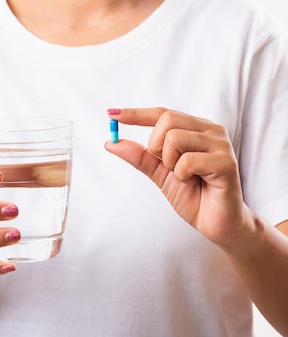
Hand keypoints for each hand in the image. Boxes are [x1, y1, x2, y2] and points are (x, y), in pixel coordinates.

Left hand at [105, 108, 251, 245]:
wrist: (215, 222)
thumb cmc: (192, 195)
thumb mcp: (159, 173)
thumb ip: (139, 156)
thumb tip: (110, 142)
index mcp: (195, 128)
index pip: (162, 113)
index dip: (135, 114)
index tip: (111, 114)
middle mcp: (210, 130)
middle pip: (167, 120)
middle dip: (156, 146)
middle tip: (168, 167)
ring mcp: (221, 144)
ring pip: (175, 138)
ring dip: (170, 163)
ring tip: (185, 176)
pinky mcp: (226, 162)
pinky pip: (187, 160)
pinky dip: (182, 175)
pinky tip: (195, 182)